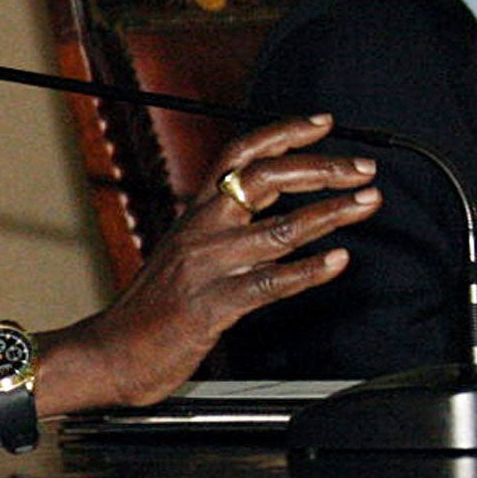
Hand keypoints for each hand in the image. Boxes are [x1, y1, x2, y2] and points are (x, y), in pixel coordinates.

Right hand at [37, 115, 378, 412]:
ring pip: (279, 229)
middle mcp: (201, 230)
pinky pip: (270, 283)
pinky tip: (338, 261)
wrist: (110, 354)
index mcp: (195, 214)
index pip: (239, 155)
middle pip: (265, 178)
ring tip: (367, 202)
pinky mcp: (212, 305)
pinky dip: (309, 270)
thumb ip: (219, 231)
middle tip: (363, 169)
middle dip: (321, 168)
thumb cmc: (150, 311)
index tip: (323, 123)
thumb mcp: (183, 255)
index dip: (283, 133)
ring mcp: (207, 266)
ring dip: (331, 212)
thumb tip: (264, 212)